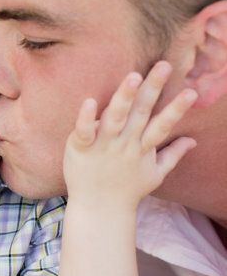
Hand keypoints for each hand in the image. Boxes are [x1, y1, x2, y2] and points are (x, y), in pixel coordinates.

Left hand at [63, 61, 197, 210]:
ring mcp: (103, 145)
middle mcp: (125, 143)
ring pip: (115, 117)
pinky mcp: (81, 148)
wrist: (98, 209)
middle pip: (141, 113)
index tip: (192, 90)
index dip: (177, 108)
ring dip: (125, 97)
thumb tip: (193, 141)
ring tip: (133, 76)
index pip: (163, 124)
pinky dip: (86, 117)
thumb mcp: (154, 174)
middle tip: (163, 65)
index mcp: (142, 147)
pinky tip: (88, 100)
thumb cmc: (126, 190)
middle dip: (153, 88)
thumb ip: (172, 154)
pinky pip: (84, 131)